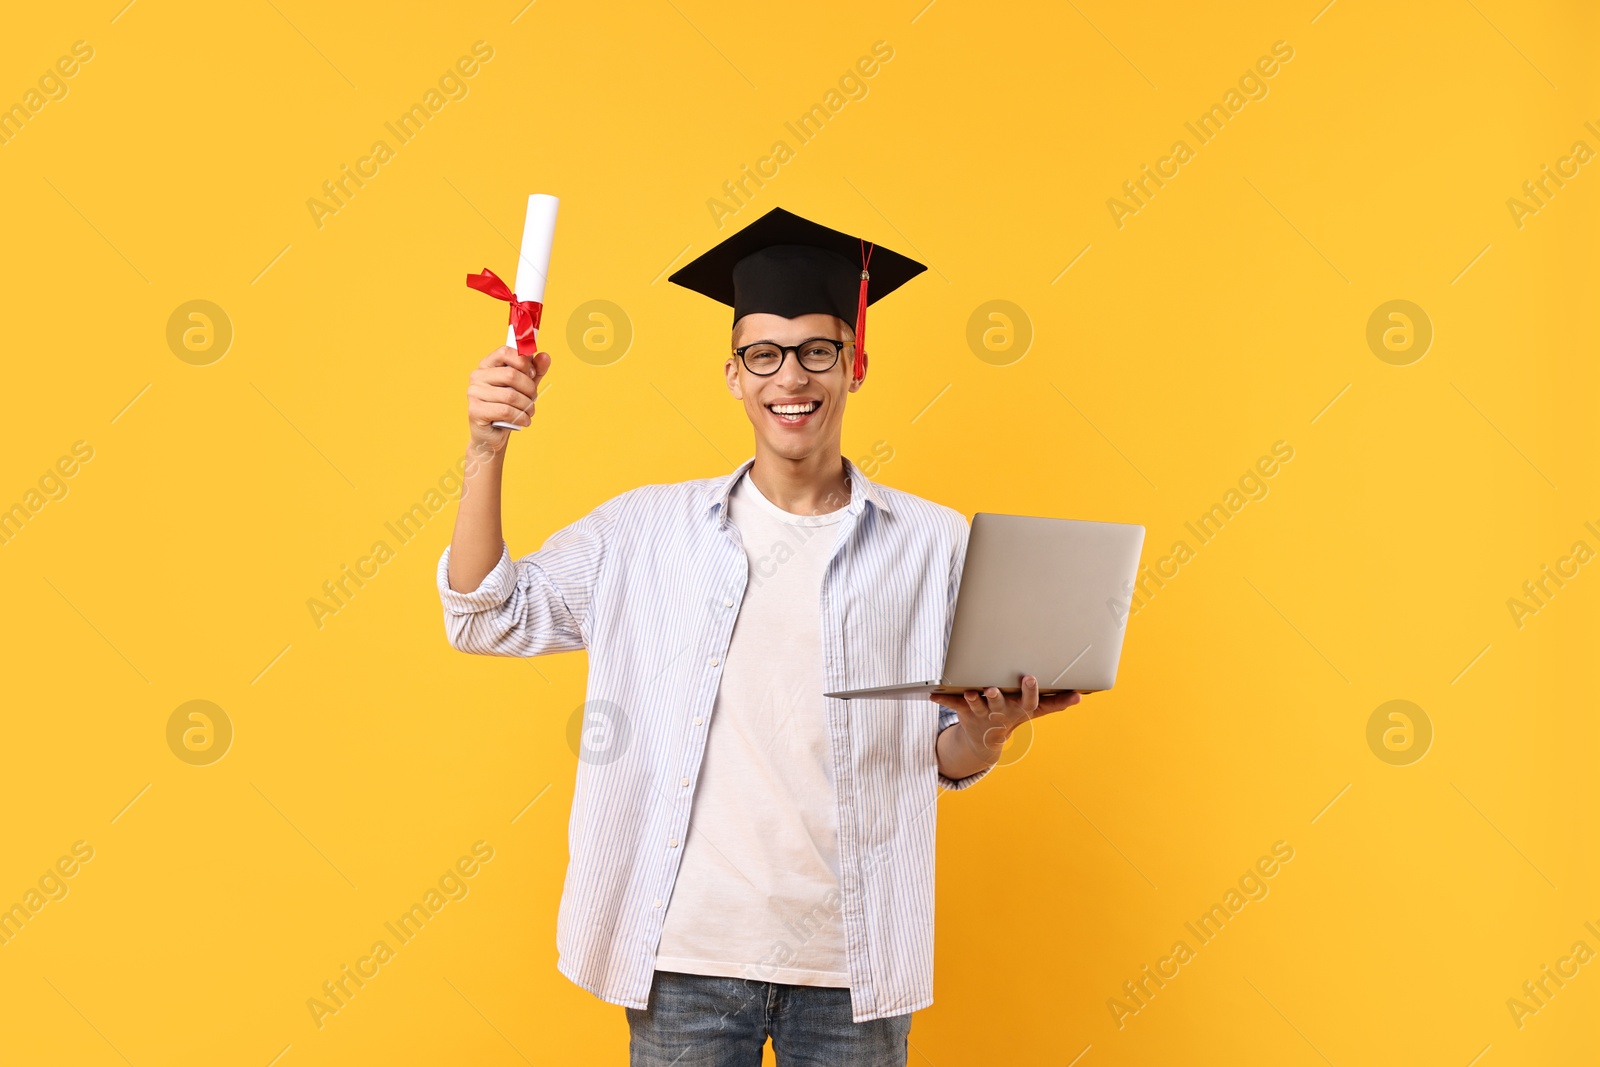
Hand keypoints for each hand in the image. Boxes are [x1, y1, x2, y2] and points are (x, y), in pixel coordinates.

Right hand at [467, 345, 548, 452]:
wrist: (493, 434)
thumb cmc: (508, 406)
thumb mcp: (525, 385)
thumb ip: (535, 370)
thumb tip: (545, 356)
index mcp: (487, 364)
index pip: (505, 352)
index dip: (524, 362)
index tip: (532, 374)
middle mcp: (477, 376)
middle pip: (511, 375)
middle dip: (529, 388)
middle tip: (533, 398)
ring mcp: (474, 393)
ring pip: (511, 396)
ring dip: (527, 406)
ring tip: (529, 412)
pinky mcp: (475, 410)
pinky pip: (506, 411)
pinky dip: (521, 417)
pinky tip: (524, 420)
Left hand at [930, 675, 1081, 755]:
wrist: (986, 741)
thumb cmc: (1014, 715)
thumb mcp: (1035, 711)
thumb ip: (1057, 703)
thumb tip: (1080, 697)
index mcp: (1019, 709)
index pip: (1028, 701)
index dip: (1029, 691)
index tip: (1029, 677)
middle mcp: (1000, 712)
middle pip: (999, 704)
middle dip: (997, 697)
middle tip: (993, 688)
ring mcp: (981, 713)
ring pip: (976, 705)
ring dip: (972, 699)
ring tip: (969, 692)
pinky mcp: (964, 711)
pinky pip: (952, 704)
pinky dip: (942, 699)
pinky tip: (932, 694)